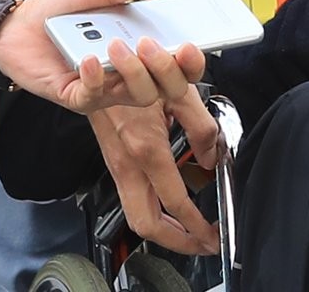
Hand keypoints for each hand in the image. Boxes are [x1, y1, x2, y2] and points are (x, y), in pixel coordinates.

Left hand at [0, 0, 205, 112]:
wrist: (19, 20)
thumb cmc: (66, 4)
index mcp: (148, 44)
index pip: (185, 63)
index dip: (194, 60)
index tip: (192, 43)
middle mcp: (134, 71)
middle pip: (170, 87)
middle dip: (167, 68)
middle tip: (151, 44)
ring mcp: (109, 87)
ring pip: (139, 96)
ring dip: (134, 72)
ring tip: (116, 45)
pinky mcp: (79, 97)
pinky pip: (95, 97)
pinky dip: (95, 78)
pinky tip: (88, 58)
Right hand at [88, 86, 219, 254]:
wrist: (96, 67)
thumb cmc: (134, 72)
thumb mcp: (180, 92)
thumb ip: (201, 126)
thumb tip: (211, 156)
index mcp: (147, 149)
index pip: (175, 202)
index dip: (196, 225)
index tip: (212, 234)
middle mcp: (128, 164)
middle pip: (146, 225)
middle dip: (175, 242)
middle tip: (201, 242)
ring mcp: (117, 166)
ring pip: (136, 216)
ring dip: (163, 230)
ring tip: (190, 231)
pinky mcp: (114, 162)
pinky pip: (132, 199)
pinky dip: (152, 211)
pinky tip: (169, 207)